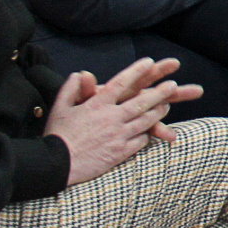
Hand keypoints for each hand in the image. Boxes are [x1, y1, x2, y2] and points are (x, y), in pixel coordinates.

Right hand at [46, 57, 203, 185]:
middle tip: (172, 85)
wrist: (55, 165)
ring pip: (146, 121)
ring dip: (158, 112)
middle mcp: (112, 117)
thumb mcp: (60, 108)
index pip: (122, 83)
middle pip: (142, 102)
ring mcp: (118, 135)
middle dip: (160, 92)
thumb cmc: (56, 135)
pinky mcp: (120, 152)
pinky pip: (140, 140)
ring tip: (166, 106)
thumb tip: (80, 73)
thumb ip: (71, 88)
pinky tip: (149, 131)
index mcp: (98, 104)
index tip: (149, 62)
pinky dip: (147, 134)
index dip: (137, 71)